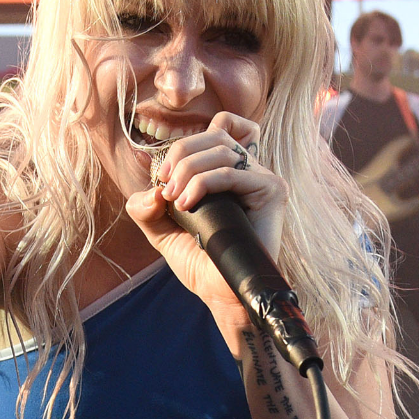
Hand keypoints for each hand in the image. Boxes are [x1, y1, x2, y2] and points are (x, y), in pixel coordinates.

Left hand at [124, 113, 289, 342]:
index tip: (164, 174)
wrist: (222, 292)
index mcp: (229, 170)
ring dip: (188, 172)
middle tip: (165, 187)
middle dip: (181, 155)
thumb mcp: (160, 230)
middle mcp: (249, 170)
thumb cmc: (200, 261)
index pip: (222, 126)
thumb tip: (153, 190)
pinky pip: (232, 172)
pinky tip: (188, 204)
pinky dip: (203, 184)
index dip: (188, 141)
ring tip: (175, 201)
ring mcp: (262, 179)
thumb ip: (146, 208)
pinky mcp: (272, 191)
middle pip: (216, 135)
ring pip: (222, 150)